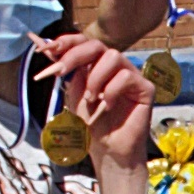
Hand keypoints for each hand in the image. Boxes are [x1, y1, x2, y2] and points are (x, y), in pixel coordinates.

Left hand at [38, 32, 155, 169]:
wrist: (109, 151)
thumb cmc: (93, 126)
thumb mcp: (74, 97)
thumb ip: (69, 74)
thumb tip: (55, 51)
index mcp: (96, 66)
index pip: (84, 43)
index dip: (67, 42)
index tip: (48, 49)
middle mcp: (114, 67)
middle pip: (97, 45)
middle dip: (76, 55)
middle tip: (61, 70)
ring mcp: (131, 75)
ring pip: (113, 56)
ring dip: (96, 77)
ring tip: (91, 99)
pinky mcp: (145, 88)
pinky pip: (126, 77)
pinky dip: (111, 90)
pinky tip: (107, 106)